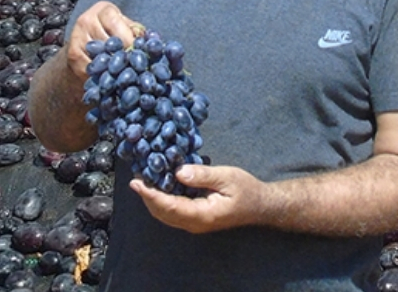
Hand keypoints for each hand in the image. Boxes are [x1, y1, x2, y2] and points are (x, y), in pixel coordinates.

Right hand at [65, 1, 142, 79]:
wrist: (85, 44)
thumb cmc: (114, 33)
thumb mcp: (125, 26)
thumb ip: (136, 31)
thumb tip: (151, 42)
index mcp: (103, 10)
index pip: (116, 23)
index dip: (128, 39)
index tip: (137, 51)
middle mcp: (86, 20)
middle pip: (108, 41)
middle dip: (122, 54)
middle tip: (133, 65)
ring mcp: (76, 37)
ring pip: (99, 55)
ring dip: (112, 66)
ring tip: (123, 73)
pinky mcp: (72, 54)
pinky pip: (90, 67)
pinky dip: (101, 74)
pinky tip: (110, 77)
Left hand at [130, 164, 265, 233]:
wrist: (261, 206)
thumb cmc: (247, 190)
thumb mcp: (228, 177)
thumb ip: (203, 175)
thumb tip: (178, 172)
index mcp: (202, 215)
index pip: (169, 206)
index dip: (150, 194)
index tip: (137, 182)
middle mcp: (194, 224)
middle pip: (162, 213)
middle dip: (147, 197)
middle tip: (136, 178)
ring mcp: (194, 224)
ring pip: (165, 215)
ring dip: (152, 199)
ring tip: (143, 180)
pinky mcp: (195, 219)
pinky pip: (172, 212)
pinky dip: (162, 201)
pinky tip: (160, 186)